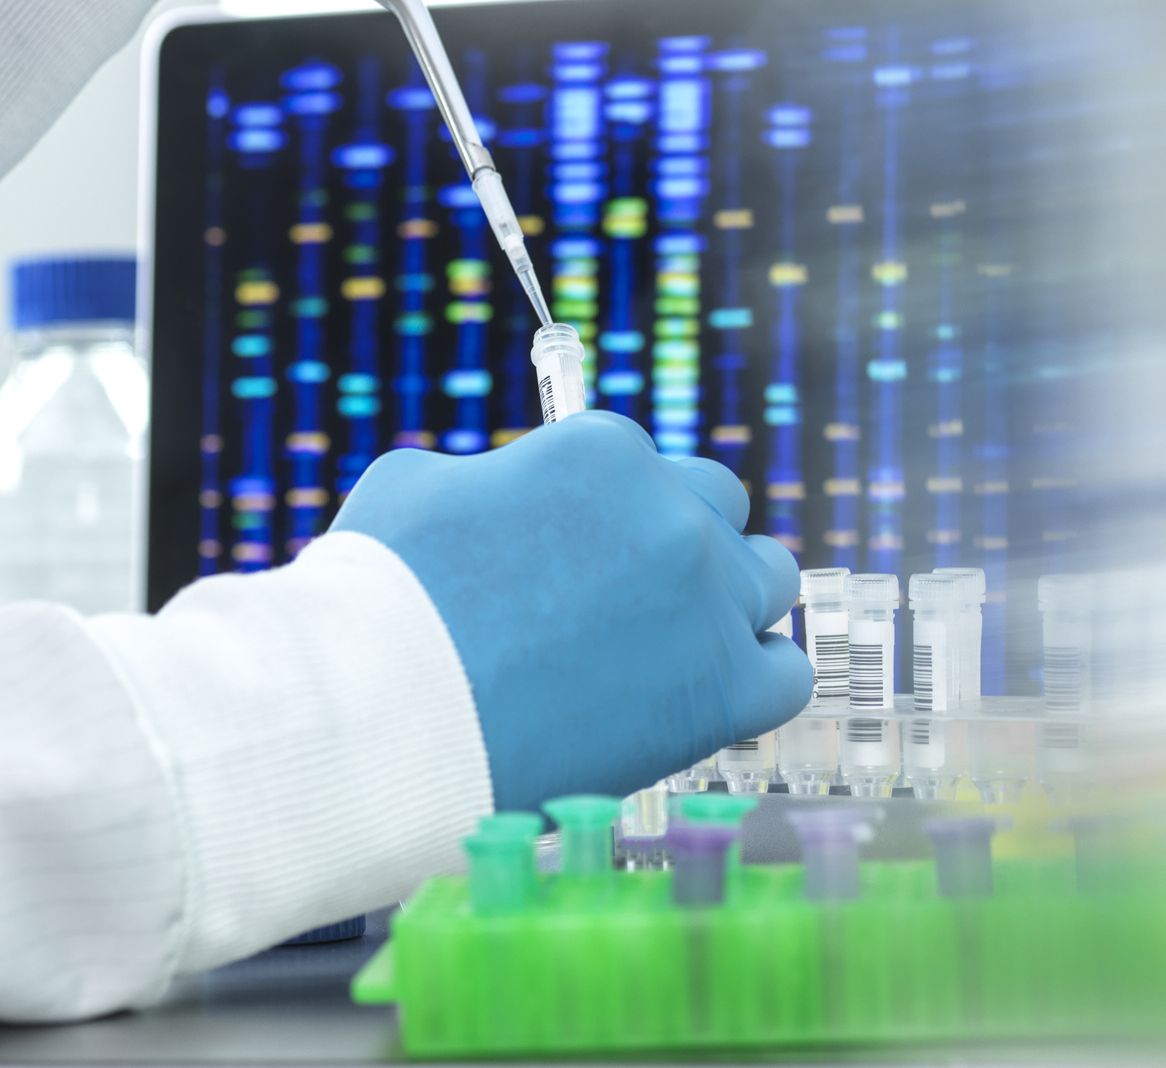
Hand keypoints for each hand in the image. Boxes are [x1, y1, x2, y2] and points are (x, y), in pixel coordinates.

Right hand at [331, 411, 810, 811]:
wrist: (386, 716)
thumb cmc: (381, 599)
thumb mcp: (420, 485)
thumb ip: (492, 477)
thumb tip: (511, 494)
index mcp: (603, 450)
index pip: (638, 463)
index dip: (602, 511)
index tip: (577, 551)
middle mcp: (671, 512)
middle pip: (716, 507)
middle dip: (675, 541)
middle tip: (623, 595)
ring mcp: (707, 601)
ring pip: (767, 579)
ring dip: (725, 602)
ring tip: (664, 647)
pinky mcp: (722, 692)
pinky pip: (785, 674)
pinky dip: (752, 679)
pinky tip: (702, 694)